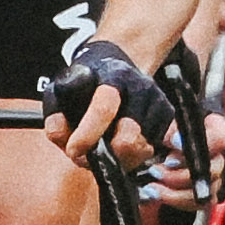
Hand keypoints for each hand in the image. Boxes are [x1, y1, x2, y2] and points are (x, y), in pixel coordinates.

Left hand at [37, 30, 178, 169]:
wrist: (116, 66)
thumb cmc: (84, 83)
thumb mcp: (61, 91)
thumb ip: (55, 116)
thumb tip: (62, 138)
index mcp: (114, 75)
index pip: (104, 108)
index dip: (87, 135)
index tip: (72, 151)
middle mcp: (142, 88)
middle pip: (130, 139)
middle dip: (106, 154)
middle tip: (89, 154)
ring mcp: (159, 103)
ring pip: (142, 151)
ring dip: (118, 159)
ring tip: (104, 147)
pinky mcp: (168, 119)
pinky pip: (151, 153)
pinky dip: (133, 157)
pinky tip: (120, 144)